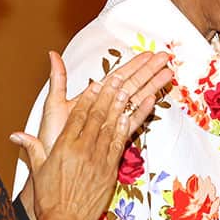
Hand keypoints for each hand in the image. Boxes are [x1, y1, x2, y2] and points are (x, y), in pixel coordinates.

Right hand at [13, 51, 171, 219]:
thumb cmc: (50, 198)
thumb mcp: (38, 170)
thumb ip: (32, 148)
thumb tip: (16, 134)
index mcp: (63, 146)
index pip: (77, 116)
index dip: (88, 98)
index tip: (96, 83)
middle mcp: (82, 149)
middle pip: (97, 116)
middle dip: (108, 95)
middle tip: (118, 77)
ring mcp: (98, 158)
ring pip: (111, 126)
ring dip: (120, 106)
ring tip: (129, 88)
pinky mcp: (110, 169)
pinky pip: (120, 143)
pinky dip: (128, 127)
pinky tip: (134, 113)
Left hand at [35, 50, 171, 156]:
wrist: (53, 166)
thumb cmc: (51, 137)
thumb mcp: (53, 104)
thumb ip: (58, 79)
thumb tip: (53, 55)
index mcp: (93, 97)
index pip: (118, 76)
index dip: (133, 64)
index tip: (148, 54)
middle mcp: (106, 108)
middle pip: (131, 84)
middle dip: (149, 70)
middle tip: (165, 58)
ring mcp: (112, 122)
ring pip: (136, 100)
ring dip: (152, 86)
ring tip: (168, 74)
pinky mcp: (115, 139)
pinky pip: (131, 122)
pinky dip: (142, 111)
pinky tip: (154, 99)